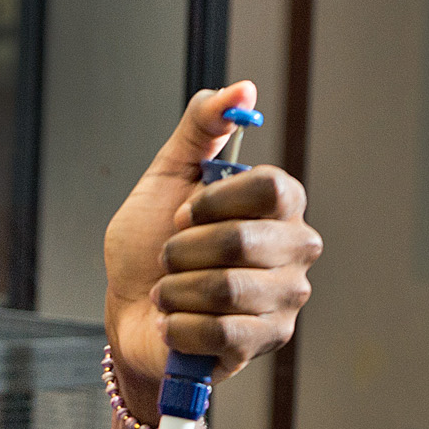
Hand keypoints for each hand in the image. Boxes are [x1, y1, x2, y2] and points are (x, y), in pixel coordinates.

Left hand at [102, 82, 320, 408]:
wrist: (132, 314)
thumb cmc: (150, 247)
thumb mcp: (167, 175)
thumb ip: (202, 125)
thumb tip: (243, 87)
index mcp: (280, 204)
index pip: (270, 187)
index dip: (213, 201)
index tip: (182, 212)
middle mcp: (296, 248)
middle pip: (242, 241)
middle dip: (182, 250)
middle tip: (168, 257)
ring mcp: (286, 298)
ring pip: (227, 289)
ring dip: (176, 290)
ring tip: (169, 291)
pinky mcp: (267, 340)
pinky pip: (219, 330)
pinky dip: (179, 325)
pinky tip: (175, 322)